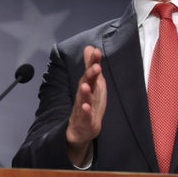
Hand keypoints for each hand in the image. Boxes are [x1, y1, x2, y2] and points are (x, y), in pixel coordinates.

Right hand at [65, 46, 106, 165]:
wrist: (81, 128)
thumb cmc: (89, 102)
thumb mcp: (93, 83)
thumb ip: (91, 66)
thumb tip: (90, 47)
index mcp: (88, 86)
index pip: (90, 72)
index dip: (92, 62)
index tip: (96, 51)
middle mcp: (84, 95)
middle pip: (86, 84)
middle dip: (90, 75)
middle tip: (95, 67)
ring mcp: (83, 108)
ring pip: (83, 99)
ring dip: (84, 93)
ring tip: (86, 86)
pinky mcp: (85, 121)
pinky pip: (85, 116)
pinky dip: (84, 111)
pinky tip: (85, 107)